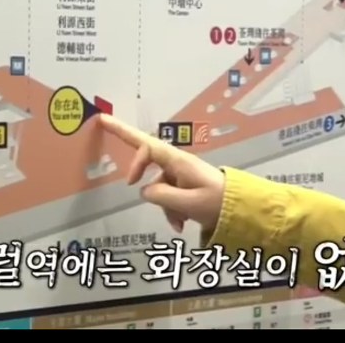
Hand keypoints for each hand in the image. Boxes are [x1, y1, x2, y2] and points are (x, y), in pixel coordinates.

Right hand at [99, 114, 224, 232]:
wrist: (241, 210)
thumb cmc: (217, 203)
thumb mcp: (188, 203)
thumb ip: (161, 196)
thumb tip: (143, 191)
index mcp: (177, 161)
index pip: (146, 146)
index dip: (133, 157)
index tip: (129, 181)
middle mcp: (176, 163)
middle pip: (146, 155)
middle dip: (127, 143)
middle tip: (103, 119)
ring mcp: (179, 174)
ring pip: (158, 187)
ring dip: (164, 206)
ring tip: (179, 222)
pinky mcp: (184, 186)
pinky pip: (168, 196)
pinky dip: (171, 210)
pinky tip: (181, 224)